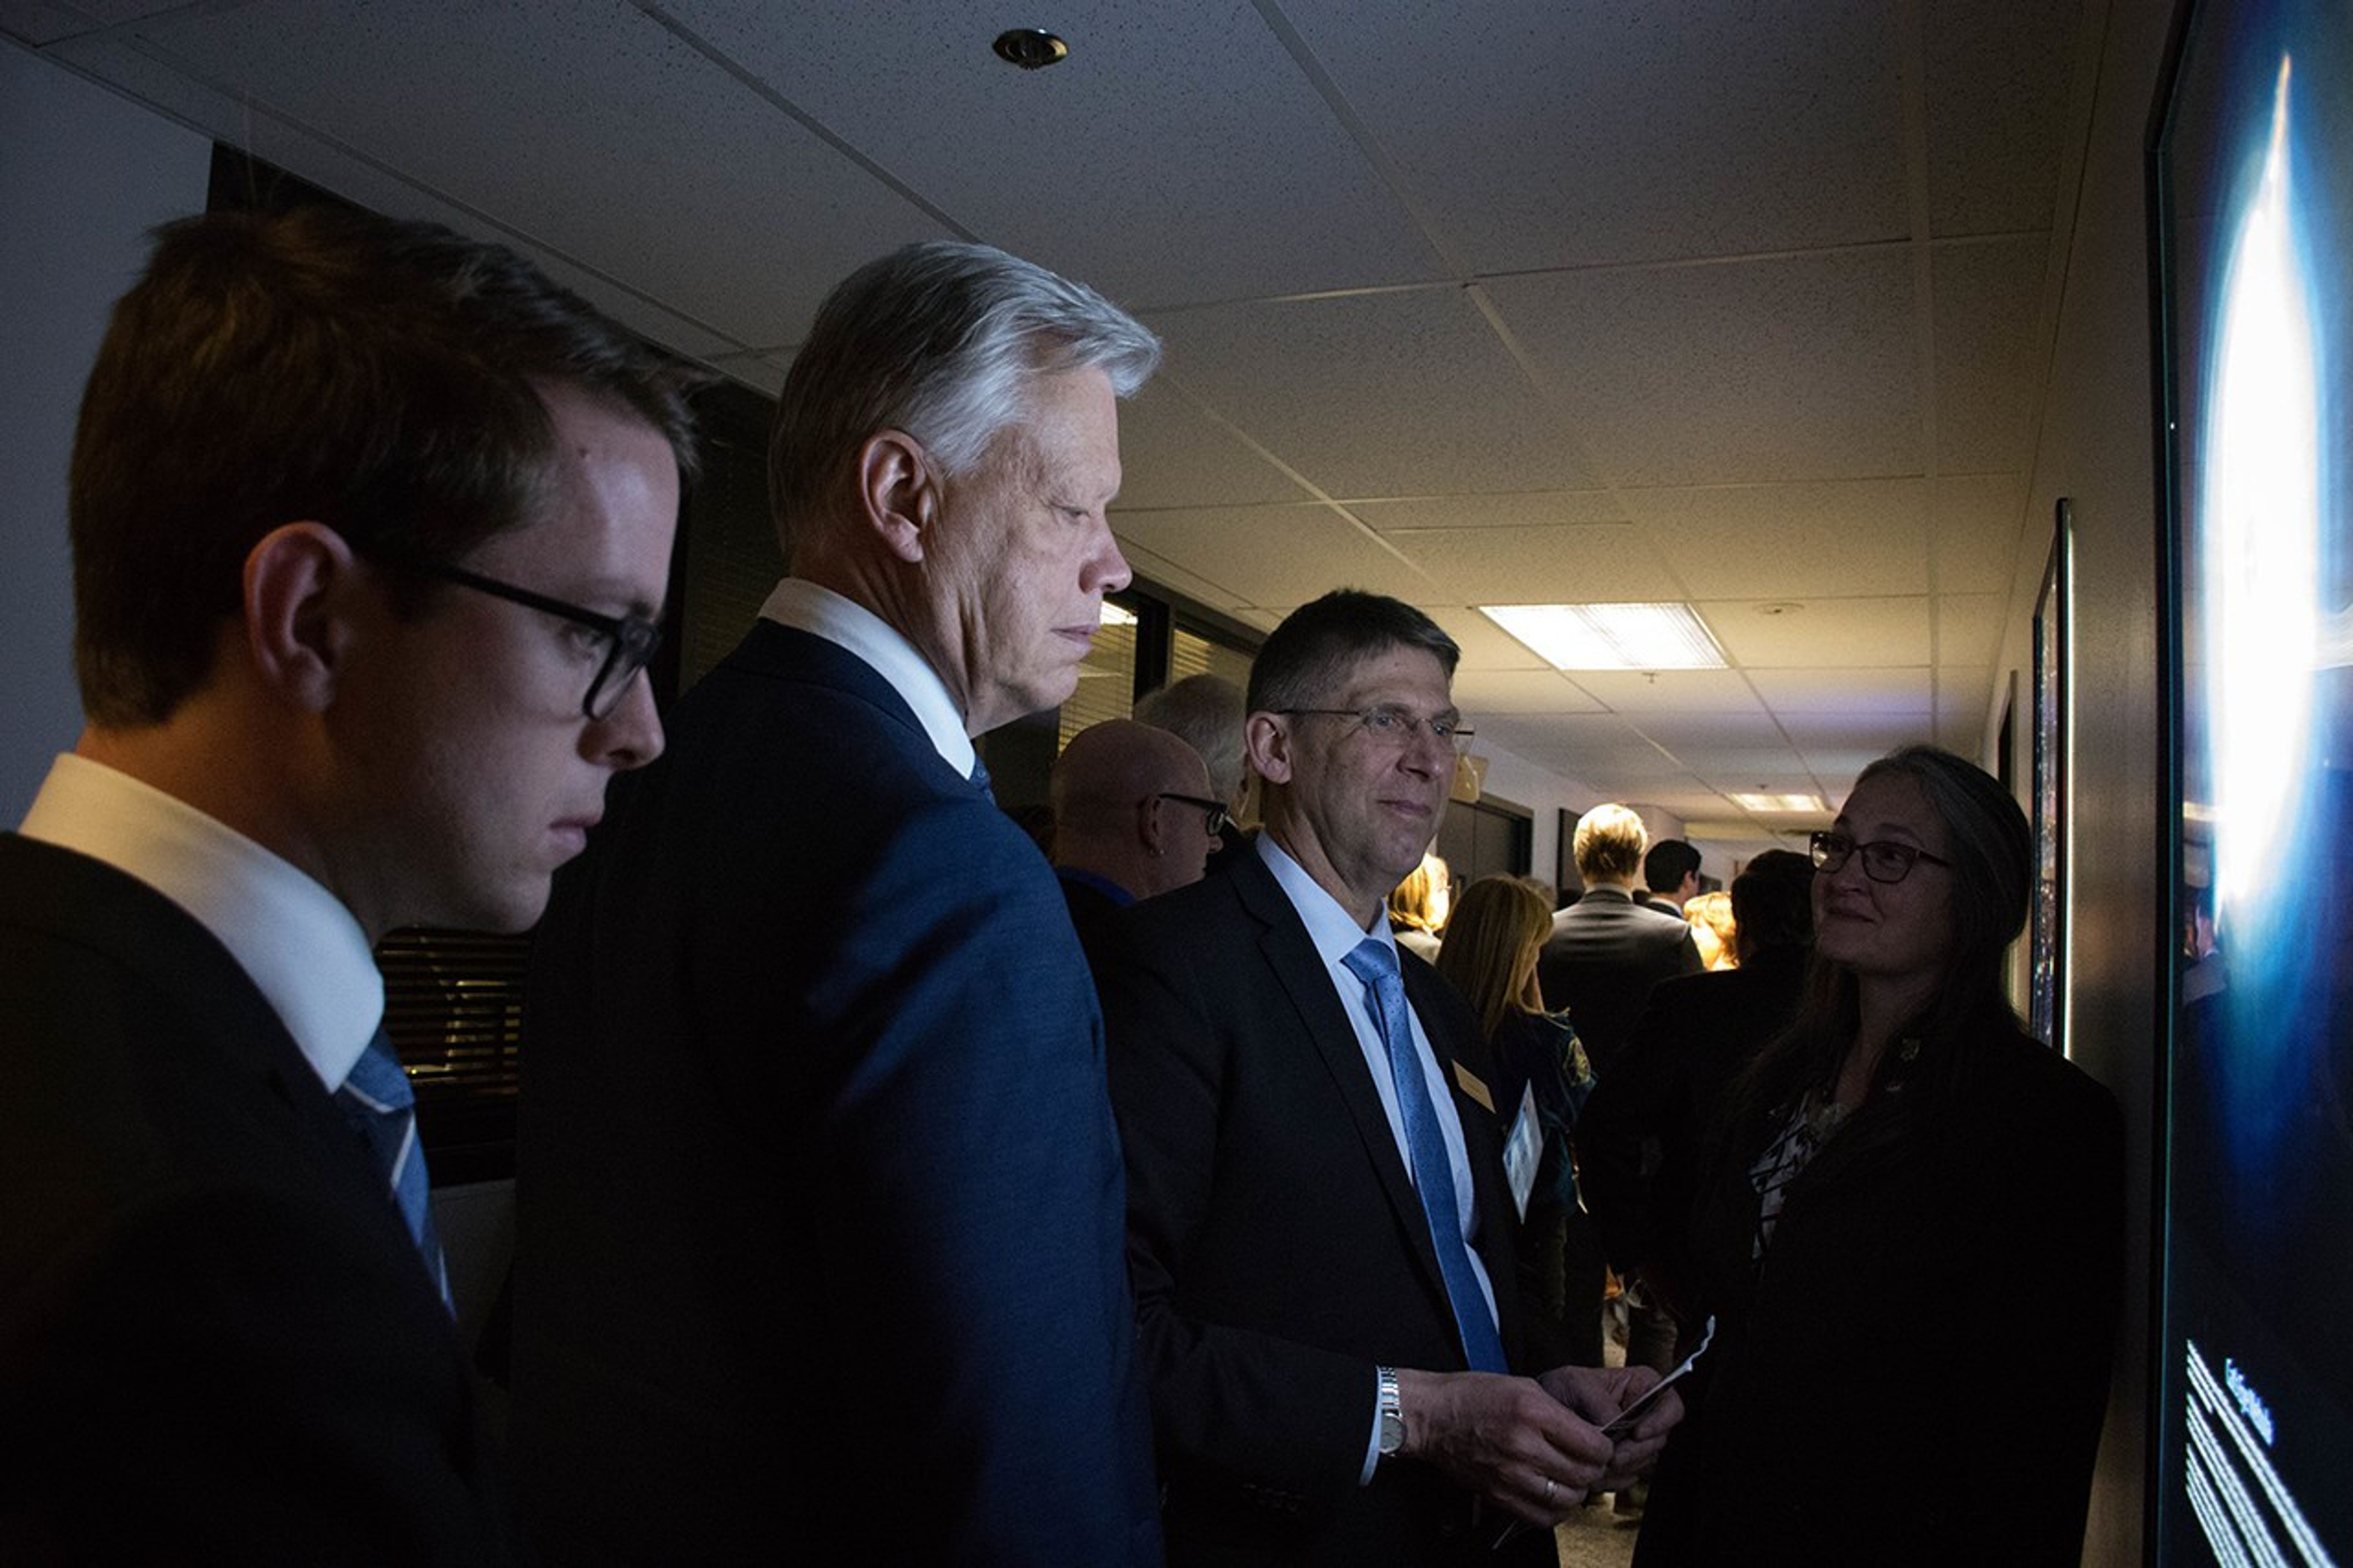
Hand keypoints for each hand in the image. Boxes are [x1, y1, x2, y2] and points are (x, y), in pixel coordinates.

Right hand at [1393, 1368, 1611, 1524]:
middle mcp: (1523, 1444)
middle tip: (1587, 1462)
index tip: (1600, 1445)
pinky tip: (1552, 1495)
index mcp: (1533, 1411)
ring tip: (1570, 1478)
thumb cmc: (1475, 1396)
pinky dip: (1555, 1510)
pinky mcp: (1498, 1494)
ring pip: (1567, 1498)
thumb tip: (1592, 1437)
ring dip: (1576, 1491)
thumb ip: (1561, 1413)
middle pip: (1584, 1474)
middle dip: (1594, 1470)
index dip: (1604, 1448)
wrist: (1432, 1416)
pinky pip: (1542, 1516)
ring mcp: (1510, 1473)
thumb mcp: (1525, 1387)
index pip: (1593, 1445)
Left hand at [1537, 1364, 1682, 1489]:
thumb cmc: (1562, 1389)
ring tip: (1596, 1463)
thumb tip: (1615, 1423)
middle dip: (1634, 1451)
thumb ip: (1599, 1401)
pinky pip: (1628, 1476)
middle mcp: (1645, 1414)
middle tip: (1611, 1456)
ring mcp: (1637, 1441)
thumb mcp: (1575, 1384)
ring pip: (1645, 1462)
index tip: (1638, 1432)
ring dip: (1621, 1467)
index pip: (1672, 1405)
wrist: (1543, 1414)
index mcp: (1641, 1386)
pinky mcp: (1626, 1462)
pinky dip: (1612, 1478)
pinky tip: (1594, 1471)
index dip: (1661, 1421)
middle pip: (1658, 1440)